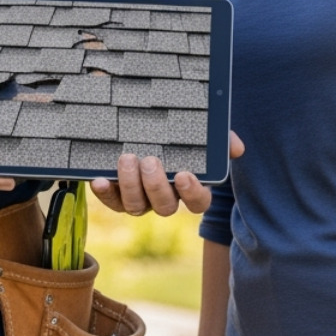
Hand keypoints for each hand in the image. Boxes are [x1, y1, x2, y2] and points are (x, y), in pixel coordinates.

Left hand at [90, 131, 243, 215]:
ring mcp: (141, 200)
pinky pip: (112, 202)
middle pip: (164, 207)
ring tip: (127, 159)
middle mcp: (166, 198)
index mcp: (190, 187)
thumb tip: (236, 148)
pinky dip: (105, 193)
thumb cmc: (182, 135)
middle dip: (156, 186)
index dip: (192, 193)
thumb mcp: (203, 133)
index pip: (199, 202)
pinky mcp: (118, 196)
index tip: (184, 175)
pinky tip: (99, 179)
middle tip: (149, 161)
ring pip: (137, 207)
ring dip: (130, 186)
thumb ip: (221, 139)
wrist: (146, 128)